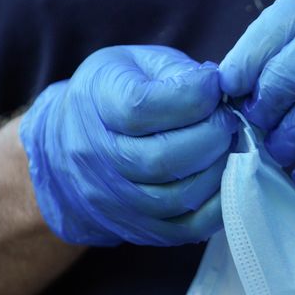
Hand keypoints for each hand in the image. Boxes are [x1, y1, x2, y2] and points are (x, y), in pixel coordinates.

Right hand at [20, 45, 237, 245]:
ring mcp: (111, 198)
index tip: (215, 88)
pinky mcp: (135, 227)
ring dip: (217, 172)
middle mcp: (93, 156)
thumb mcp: (136, 65)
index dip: (192, 99)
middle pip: (161, 160)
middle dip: (211, 138)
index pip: (140, 109)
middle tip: (228, 123)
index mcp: (93, 103)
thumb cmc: (113, 97)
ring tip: (227, 148)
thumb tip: (218, 88)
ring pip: (176, 197)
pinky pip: (184, 229)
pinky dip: (216, 207)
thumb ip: (176, 73)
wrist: (66, 146)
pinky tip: (225, 180)